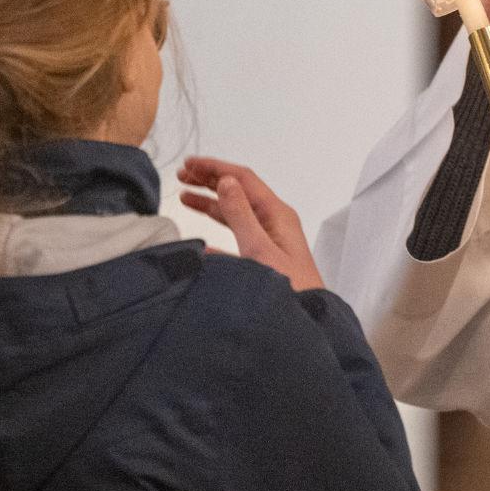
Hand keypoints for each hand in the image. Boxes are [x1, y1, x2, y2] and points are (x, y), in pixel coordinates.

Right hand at [176, 157, 325, 291]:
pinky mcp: (264, 259)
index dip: (215, 168)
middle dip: (210, 181)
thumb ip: (241, 215)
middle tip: (182, 176)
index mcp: (277, 214)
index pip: (243, 179)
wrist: (307, 325)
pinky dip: (217, 235)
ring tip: (185, 197)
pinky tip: (202, 243)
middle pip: (239, 192)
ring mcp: (270, 241)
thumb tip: (225, 182)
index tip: (190, 165)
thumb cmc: (290, 289)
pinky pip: (236, 240)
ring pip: (235, 214)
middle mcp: (274, 223)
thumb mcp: (259, 249)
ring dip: (211, 203)